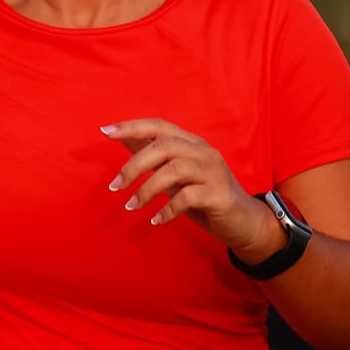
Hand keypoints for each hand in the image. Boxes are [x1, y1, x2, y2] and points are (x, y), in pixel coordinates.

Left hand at [102, 118, 281, 258]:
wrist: (244, 223)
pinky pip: (187, 197)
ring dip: (147, 189)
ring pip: (174, 169)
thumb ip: (155, 158)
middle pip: (164, 146)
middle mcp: (204, 152)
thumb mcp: (176, 177)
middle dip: (134, 165)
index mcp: (192, 144)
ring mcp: (214, 172)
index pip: (160, 126)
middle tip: (115, 187)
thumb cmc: (205, 198)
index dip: (132, 127)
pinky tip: (156, 220)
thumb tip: (125, 140)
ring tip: (132, 207)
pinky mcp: (220, 194)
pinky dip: (167, 209)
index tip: (105, 133)